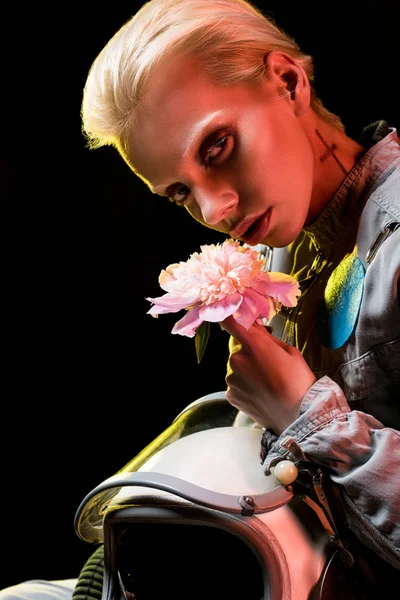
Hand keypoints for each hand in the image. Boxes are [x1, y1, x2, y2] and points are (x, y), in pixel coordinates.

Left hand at [221, 316, 316, 434]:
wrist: (298, 416)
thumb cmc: (298, 381)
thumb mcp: (289, 351)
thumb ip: (267, 337)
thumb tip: (255, 328)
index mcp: (253, 344)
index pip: (230, 322)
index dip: (229, 317)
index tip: (232, 317)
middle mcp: (236, 360)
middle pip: (237, 348)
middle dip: (249, 351)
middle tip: (268, 362)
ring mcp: (231, 379)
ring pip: (236, 367)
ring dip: (246, 370)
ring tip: (267, 381)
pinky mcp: (231, 395)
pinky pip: (235, 383)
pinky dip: (244, 385)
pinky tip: (260, 392)